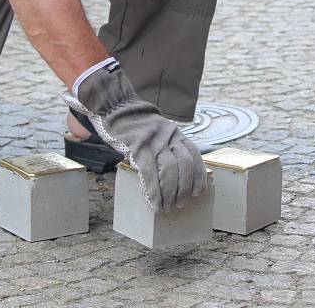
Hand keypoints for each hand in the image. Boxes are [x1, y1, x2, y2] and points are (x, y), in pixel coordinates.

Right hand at [64, 65, 206, 211]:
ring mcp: (153, 141)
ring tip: (166, 207)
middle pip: (184, 166)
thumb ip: (168, 147)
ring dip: (170, 194)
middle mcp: (168, 136)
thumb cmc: (136, 125)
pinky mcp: (137, 148)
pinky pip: (149, 174)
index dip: (198, 177)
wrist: (116, 107)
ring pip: (169, 171)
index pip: (194, 156)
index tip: (197, 193)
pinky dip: (154, 192)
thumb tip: (176, 174)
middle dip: (184, 189)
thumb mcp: (158, 132)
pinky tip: (155, 204)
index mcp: (175, 133)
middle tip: (179, 204)